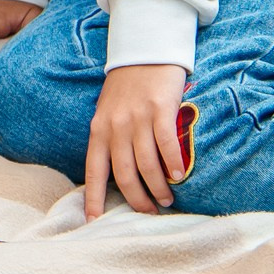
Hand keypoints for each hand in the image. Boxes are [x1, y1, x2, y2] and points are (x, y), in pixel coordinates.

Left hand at [85, 63, 188, 217]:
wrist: (143, 51)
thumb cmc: (126, 87)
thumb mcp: (108, 112)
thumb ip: (110, 139)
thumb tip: (118, 174)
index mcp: (98, 129)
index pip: (94, 170)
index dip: (94, 198)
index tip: (94, 222)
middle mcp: (115, 126)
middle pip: (124, 174)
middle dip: (136, 199)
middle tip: (148, 213)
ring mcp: (137, 118)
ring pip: (146, 164)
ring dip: (158, 187)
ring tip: (166, 199)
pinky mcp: (160, 109)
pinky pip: (166, 143)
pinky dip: (173, 163)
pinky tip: (179, 175)